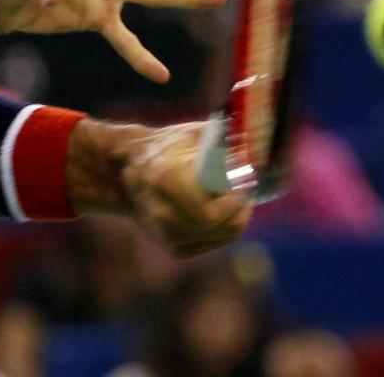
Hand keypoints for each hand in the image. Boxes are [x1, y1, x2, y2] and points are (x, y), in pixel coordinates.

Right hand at [120, 122, 251, 257]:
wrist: (127, 173)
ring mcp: (167, 234)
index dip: (235, 200)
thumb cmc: (166, 147)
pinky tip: (225, 210)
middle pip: (220, 226)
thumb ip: (224, 138)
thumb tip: (257, 147)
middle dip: (241, 208)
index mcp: (166, 180)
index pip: (210, 211)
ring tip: (239, 196)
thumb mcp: (193, 135)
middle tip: (247, 188)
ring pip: (222, 235)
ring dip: (237, 216)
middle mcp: (163, 214)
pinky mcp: (174, 247)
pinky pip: (214, 242)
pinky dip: (225, 227)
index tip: (246, 179)